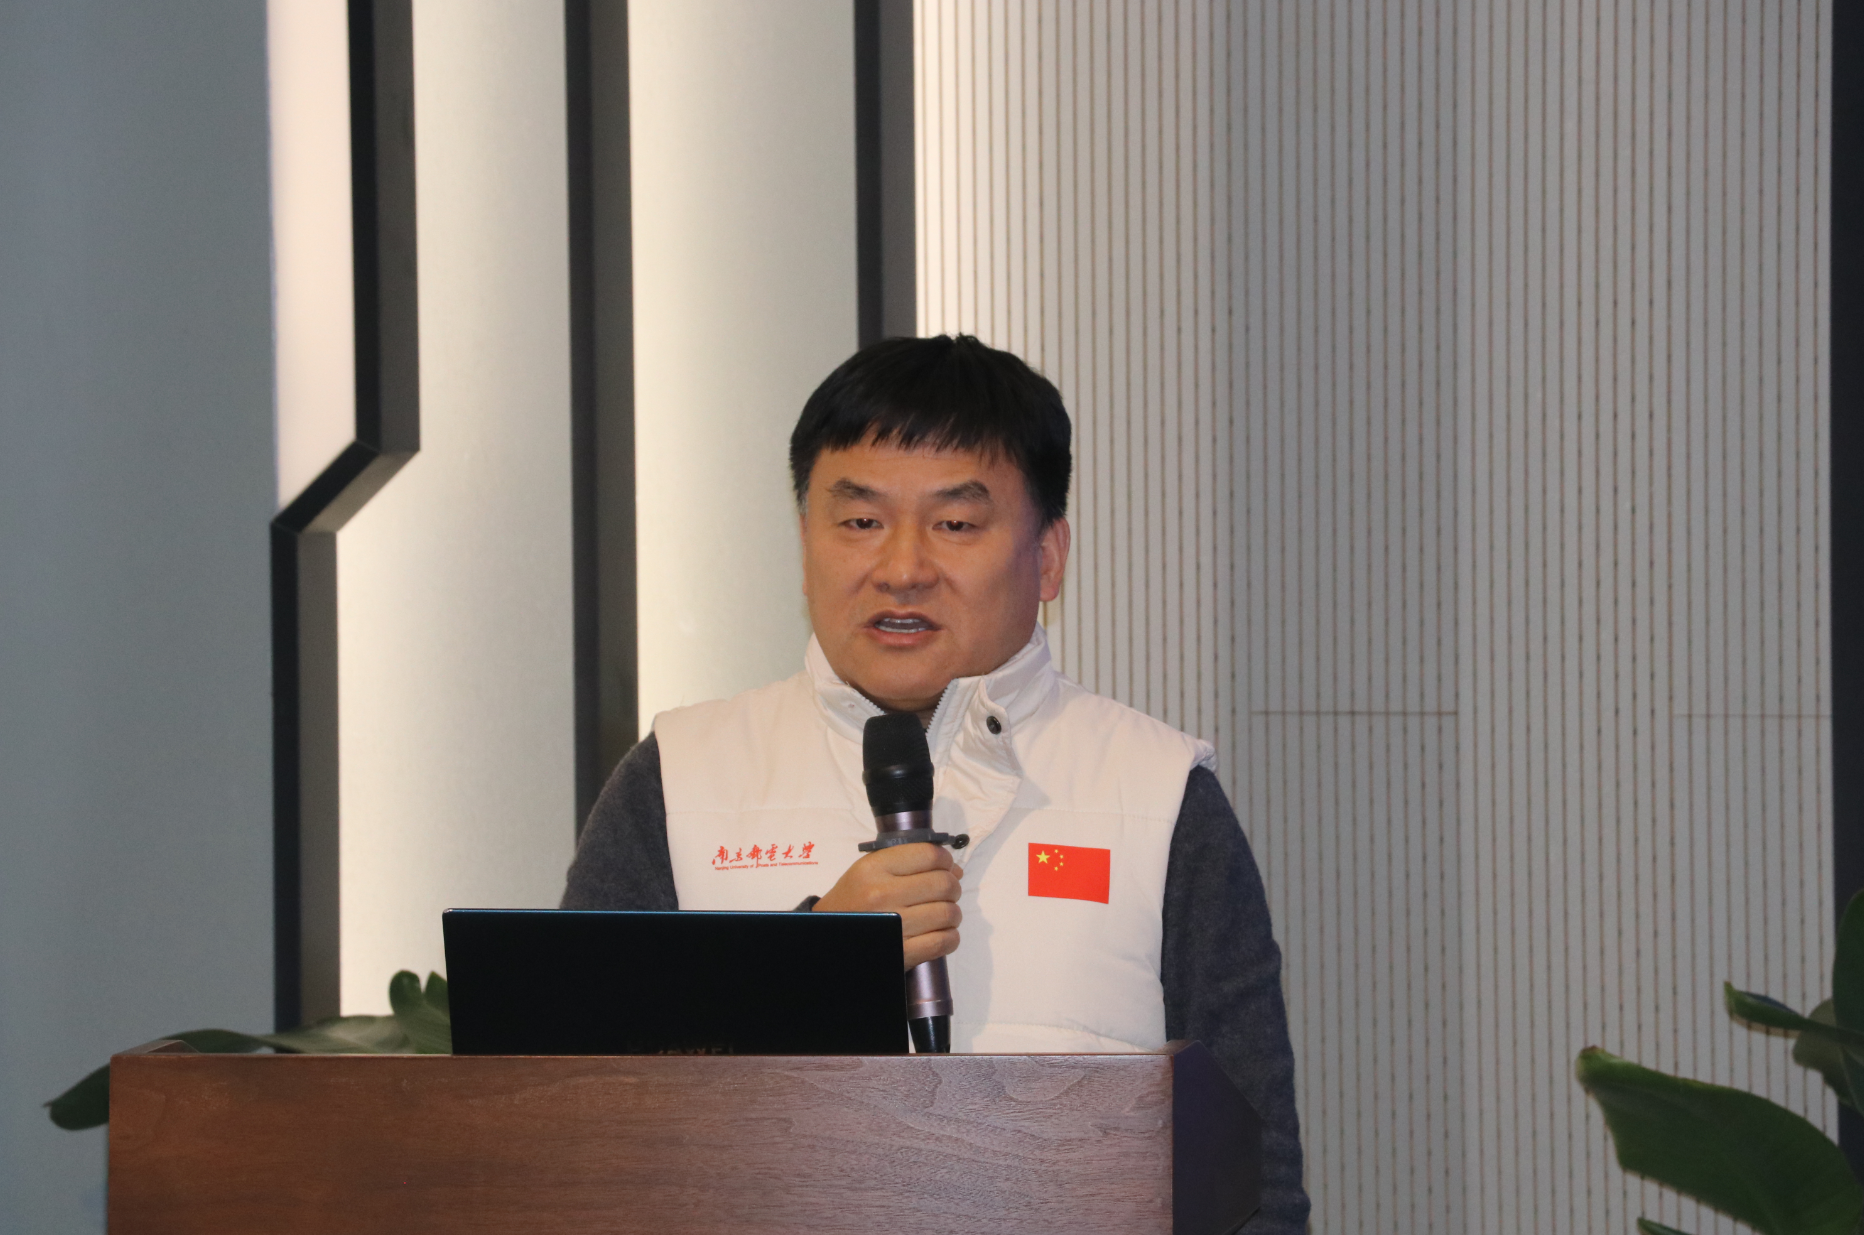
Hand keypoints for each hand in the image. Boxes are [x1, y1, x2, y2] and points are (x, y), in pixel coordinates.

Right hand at [813, 843, 962, 969]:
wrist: (829, 937)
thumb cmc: (853, 901)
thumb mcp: (868, 871)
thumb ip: (907, 862)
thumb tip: (955, 869)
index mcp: (874, 869)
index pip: (929, 855)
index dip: (945, 860)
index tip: (945, 866)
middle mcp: (883, 895)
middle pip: (943, 884)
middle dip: (953, 887)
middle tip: (947, 892)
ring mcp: (894, 925)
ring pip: (948, 913)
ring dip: (953, 914)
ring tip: (942, 914)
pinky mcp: (902, 953)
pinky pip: (943, 942)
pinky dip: (950, 937)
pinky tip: (941, 933)